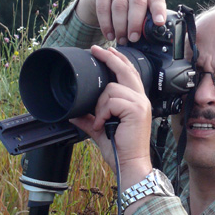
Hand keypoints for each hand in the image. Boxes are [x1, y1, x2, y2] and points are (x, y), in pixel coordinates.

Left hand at [71, 45, 152, 186]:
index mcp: (136, 102)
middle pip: (125, 70)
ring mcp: (140, 103)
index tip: (105, 51)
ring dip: (100, 106)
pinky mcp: (136, 109)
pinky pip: (111, 101)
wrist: (130, 164)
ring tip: (101, 122)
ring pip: (112, 89)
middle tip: (95, 49)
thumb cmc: (119, 150)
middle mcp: (141, 99)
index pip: (129, 74)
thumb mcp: (100, 130)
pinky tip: (104, 125)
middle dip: (110, 58)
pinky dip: (102, 113)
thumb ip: (89, 119)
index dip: (118, 60)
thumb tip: (74, 114)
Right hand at [76, 0, 166, 45]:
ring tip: (121, 40)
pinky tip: (109, 35)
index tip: (159, 22)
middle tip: (133, 38)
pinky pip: (104, 9)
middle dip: (135, 23)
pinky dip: (106, 25)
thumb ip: (146, 22)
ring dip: (120, 27)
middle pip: (137, 2)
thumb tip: (153, 41)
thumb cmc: (127, 10)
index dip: (158, 10)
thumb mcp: (140, 13)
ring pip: (119, 7)